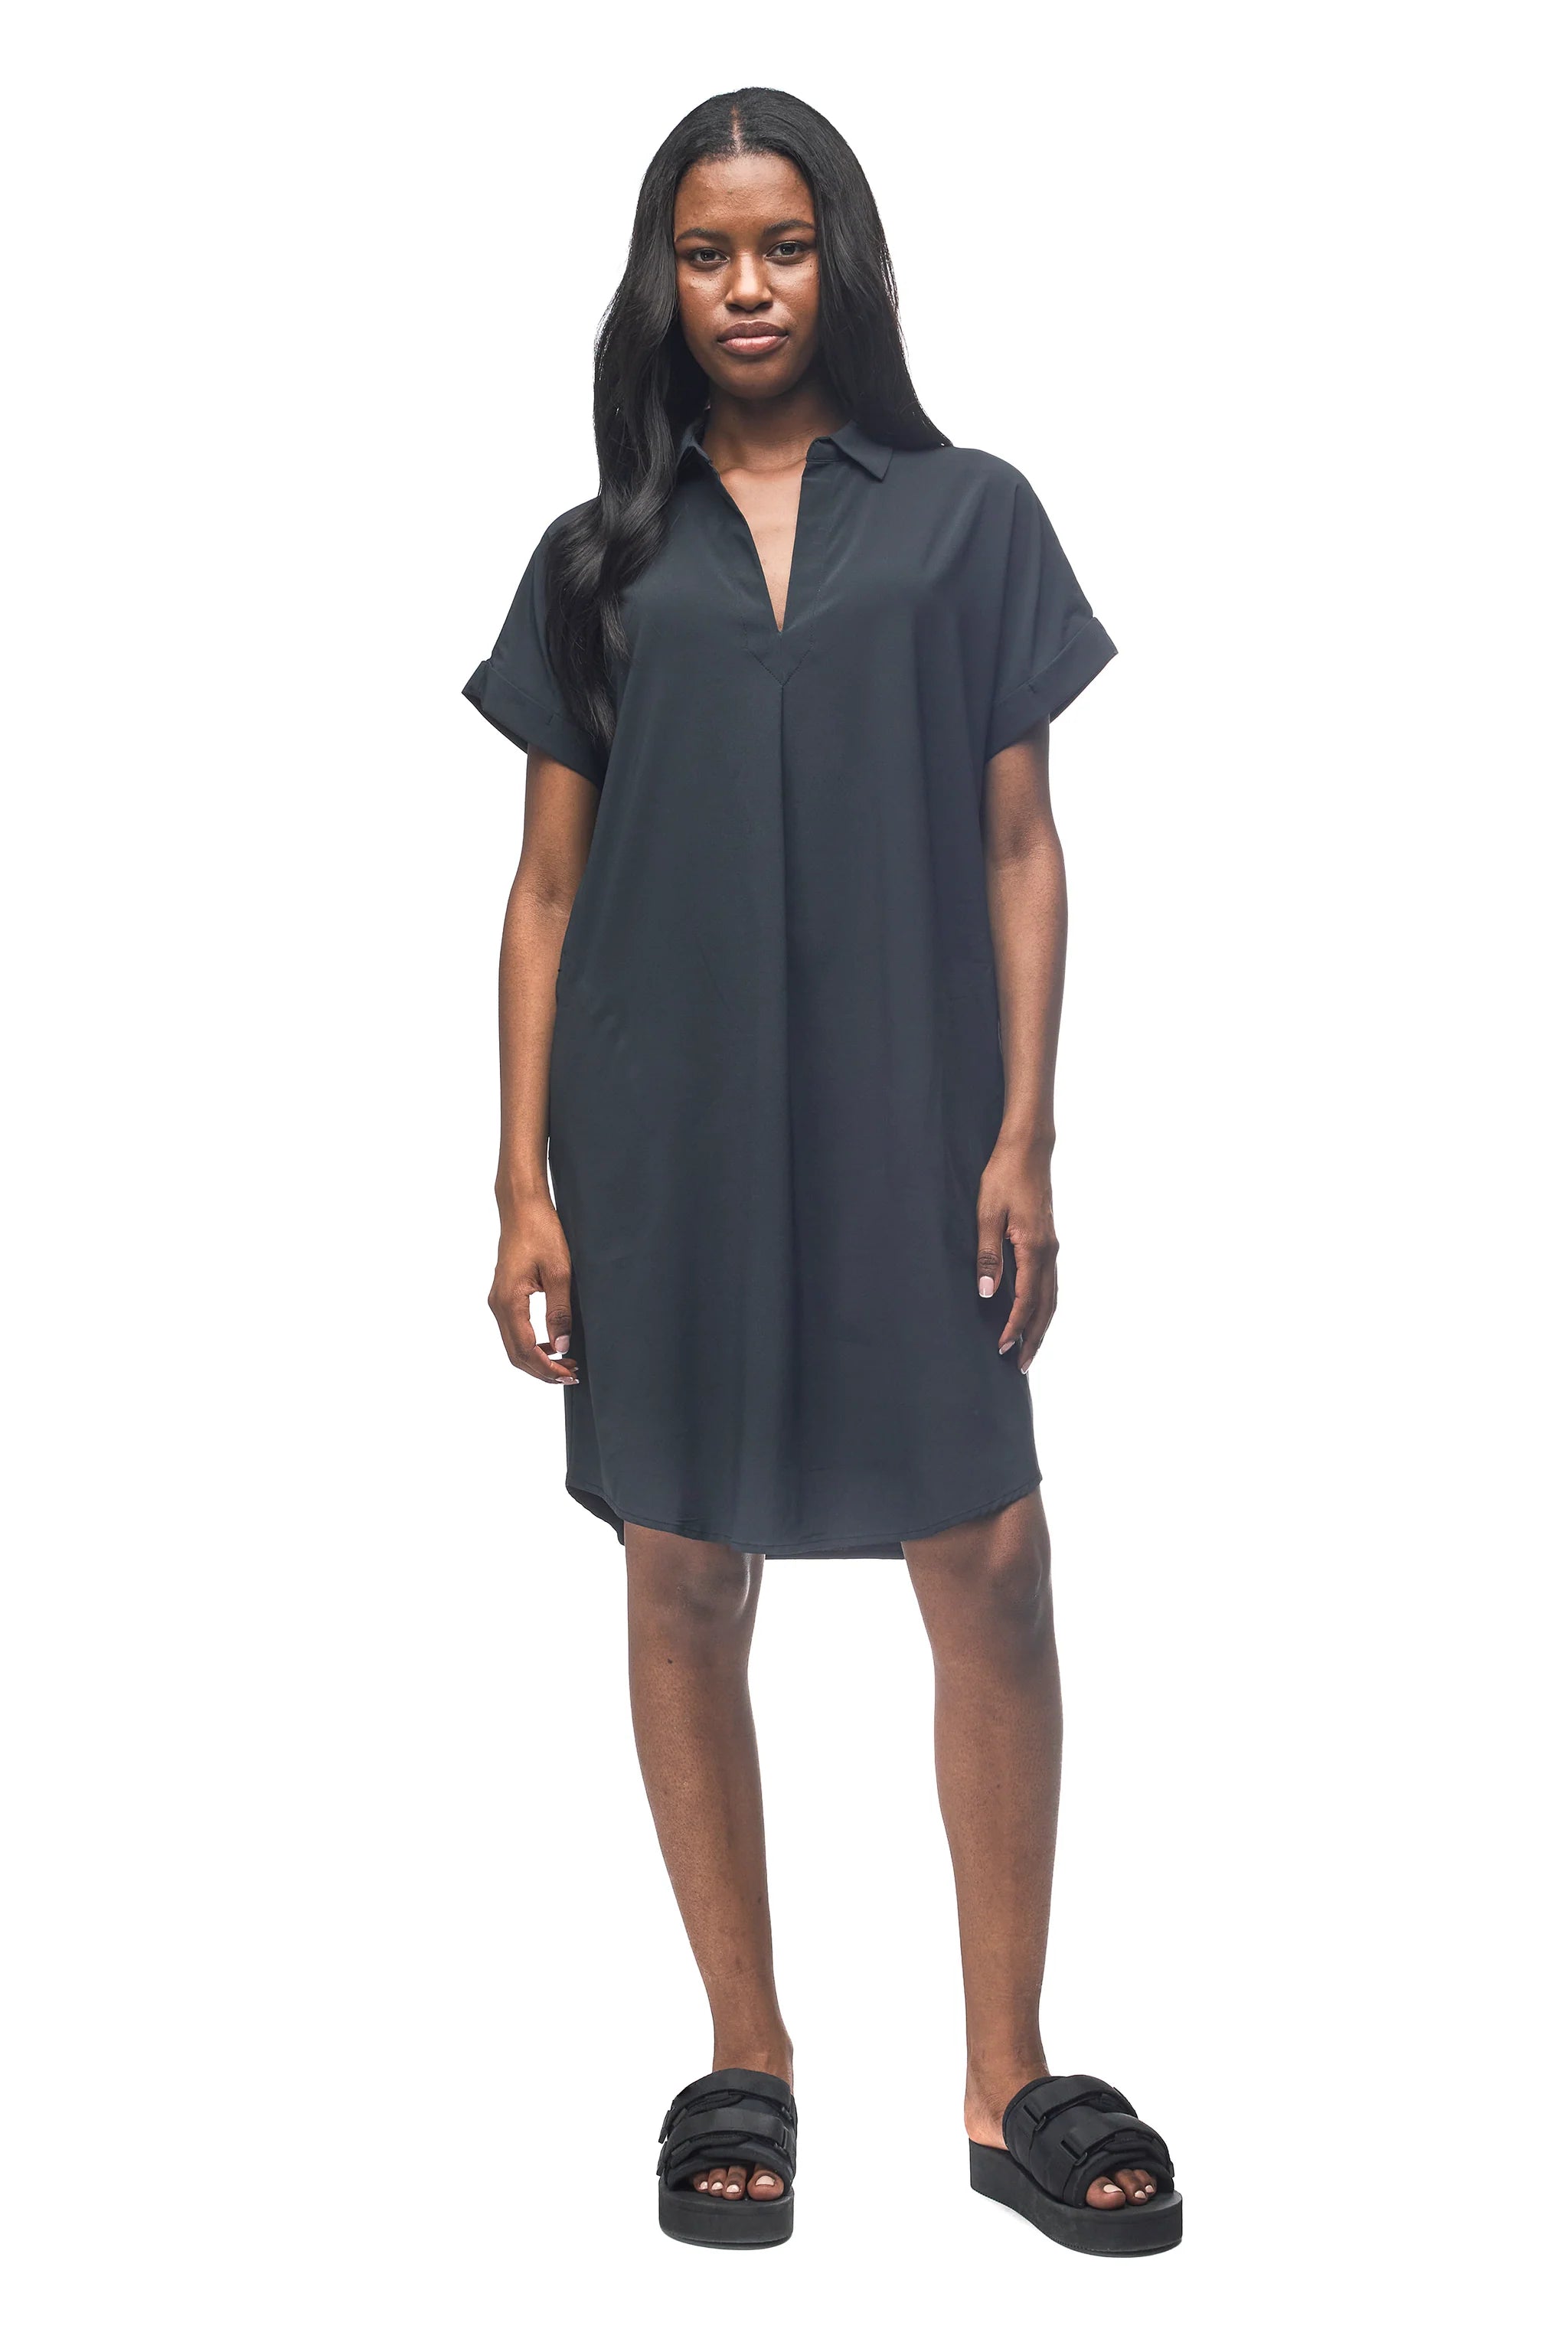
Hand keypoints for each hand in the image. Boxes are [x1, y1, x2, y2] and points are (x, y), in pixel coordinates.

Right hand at [489, 1197, 578, 1384]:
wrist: (522, 1207)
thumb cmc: (541, 1232)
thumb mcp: (560, 1272)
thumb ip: (559, 1312)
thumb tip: (561, 1346)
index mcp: (509, 1302)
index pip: (525, 1350)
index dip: (547, 1368)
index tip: (570, 1374)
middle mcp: (498, 1304)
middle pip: (515, 1354)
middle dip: (542, 1370)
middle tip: (571, 1374)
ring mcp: (498, 1300)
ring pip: (513, 1344)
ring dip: (537, 1359)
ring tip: (565, 1361)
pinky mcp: (504, 1294)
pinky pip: (514, 1330)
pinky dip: (531, 1344)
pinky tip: (552, 1343)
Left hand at [976, 1137, 1058, 1372]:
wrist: (1028, 1150)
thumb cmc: (1004, 1177)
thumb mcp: (987, 1214)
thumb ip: (988, 1255)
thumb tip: (988, 1294)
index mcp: (1034, 1248)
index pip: (1027, 1300)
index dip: (1015, 1327)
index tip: (1002, 1347)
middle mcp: (1049, 1252)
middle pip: (1046, 1307)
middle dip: (1034, 1337)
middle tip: (1021, 1364)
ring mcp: (1052, 1247)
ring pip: (1052, 1297)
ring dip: (1041, 1325)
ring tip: (1028, 1348)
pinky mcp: (1048, 1242)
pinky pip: (1050, 1283)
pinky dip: (1044, 1305)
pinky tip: (1033, 1313)